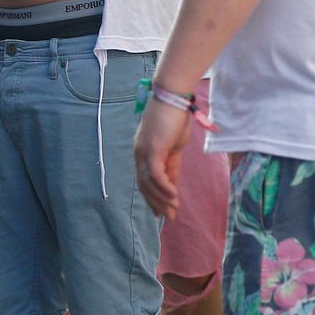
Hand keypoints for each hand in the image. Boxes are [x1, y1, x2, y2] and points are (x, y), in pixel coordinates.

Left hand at [134, 101, 191, 219]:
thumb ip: (172, 164)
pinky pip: (155, 174)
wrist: (173, 98)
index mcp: (144, 152)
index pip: (144, 180)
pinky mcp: (152, 149)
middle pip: (144, 185)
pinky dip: (164, 187)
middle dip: (156, 202)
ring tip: (173, 209)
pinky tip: (172, 196)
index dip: (152, 197)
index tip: (161, 211)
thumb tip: (172, 183)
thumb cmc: (175, 117)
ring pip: (148, 182)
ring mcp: (144, 152)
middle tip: (168, 216)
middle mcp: (139, 154)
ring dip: (161, 198)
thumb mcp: (175, 146)